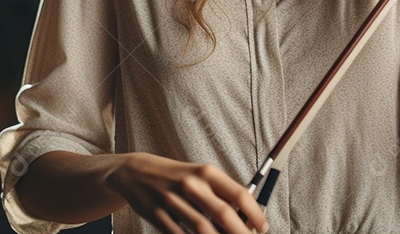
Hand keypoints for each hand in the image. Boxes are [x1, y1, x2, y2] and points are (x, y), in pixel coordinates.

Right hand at [106, 152, 268, 233]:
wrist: (137, 172)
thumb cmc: (176, 176)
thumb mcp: (200, 175)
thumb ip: (221, 193)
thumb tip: (245, 216)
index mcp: (207, 172)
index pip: (239, 194)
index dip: (255, 214)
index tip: (262, 226)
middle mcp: (191, 184)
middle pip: (223, 214)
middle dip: (241, 233)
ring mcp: (173, 200)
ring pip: (203, 228)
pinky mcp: (157, 215)